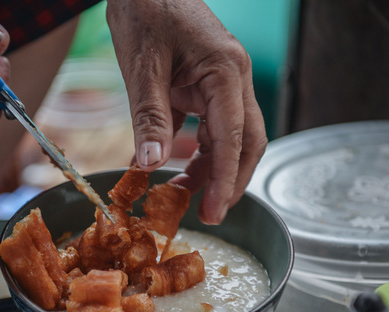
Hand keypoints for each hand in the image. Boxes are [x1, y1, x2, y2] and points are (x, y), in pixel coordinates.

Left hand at [106, 0, 266, 223]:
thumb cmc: (144, 10)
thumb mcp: (142, 67)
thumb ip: (150, 117)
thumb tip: (151, 166)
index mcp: (226, 72)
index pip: (236, 137)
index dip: (226, 180)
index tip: (213, 211)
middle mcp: (233, 79)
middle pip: (245, 141)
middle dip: (229, 180)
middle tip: (207, 213)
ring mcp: (221, 81)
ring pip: (229, 136)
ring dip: (211, 168)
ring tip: (183, 196)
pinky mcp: (205, 83)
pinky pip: (208, 125)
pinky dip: (194, 150)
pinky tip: (173, 166)